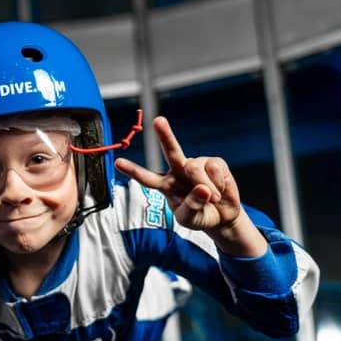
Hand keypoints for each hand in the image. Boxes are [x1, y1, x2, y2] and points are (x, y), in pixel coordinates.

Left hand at [114, 116, 241, 232]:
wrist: (222, 216)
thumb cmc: (200, 216)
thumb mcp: (189, 219)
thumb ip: (191, 206)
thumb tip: (202, 189)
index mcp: (165, 184)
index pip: (146, 177)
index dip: (133, 170)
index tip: (118, 163)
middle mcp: (178, 170)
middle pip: (171, 152)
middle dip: (165, 136)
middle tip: (158, 121)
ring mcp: (196, 164)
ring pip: (195, 168)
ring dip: (206, 187)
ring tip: (212, 199)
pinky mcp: (214, 162)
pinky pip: (214, 170)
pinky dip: (218, 185)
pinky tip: (219, 189)